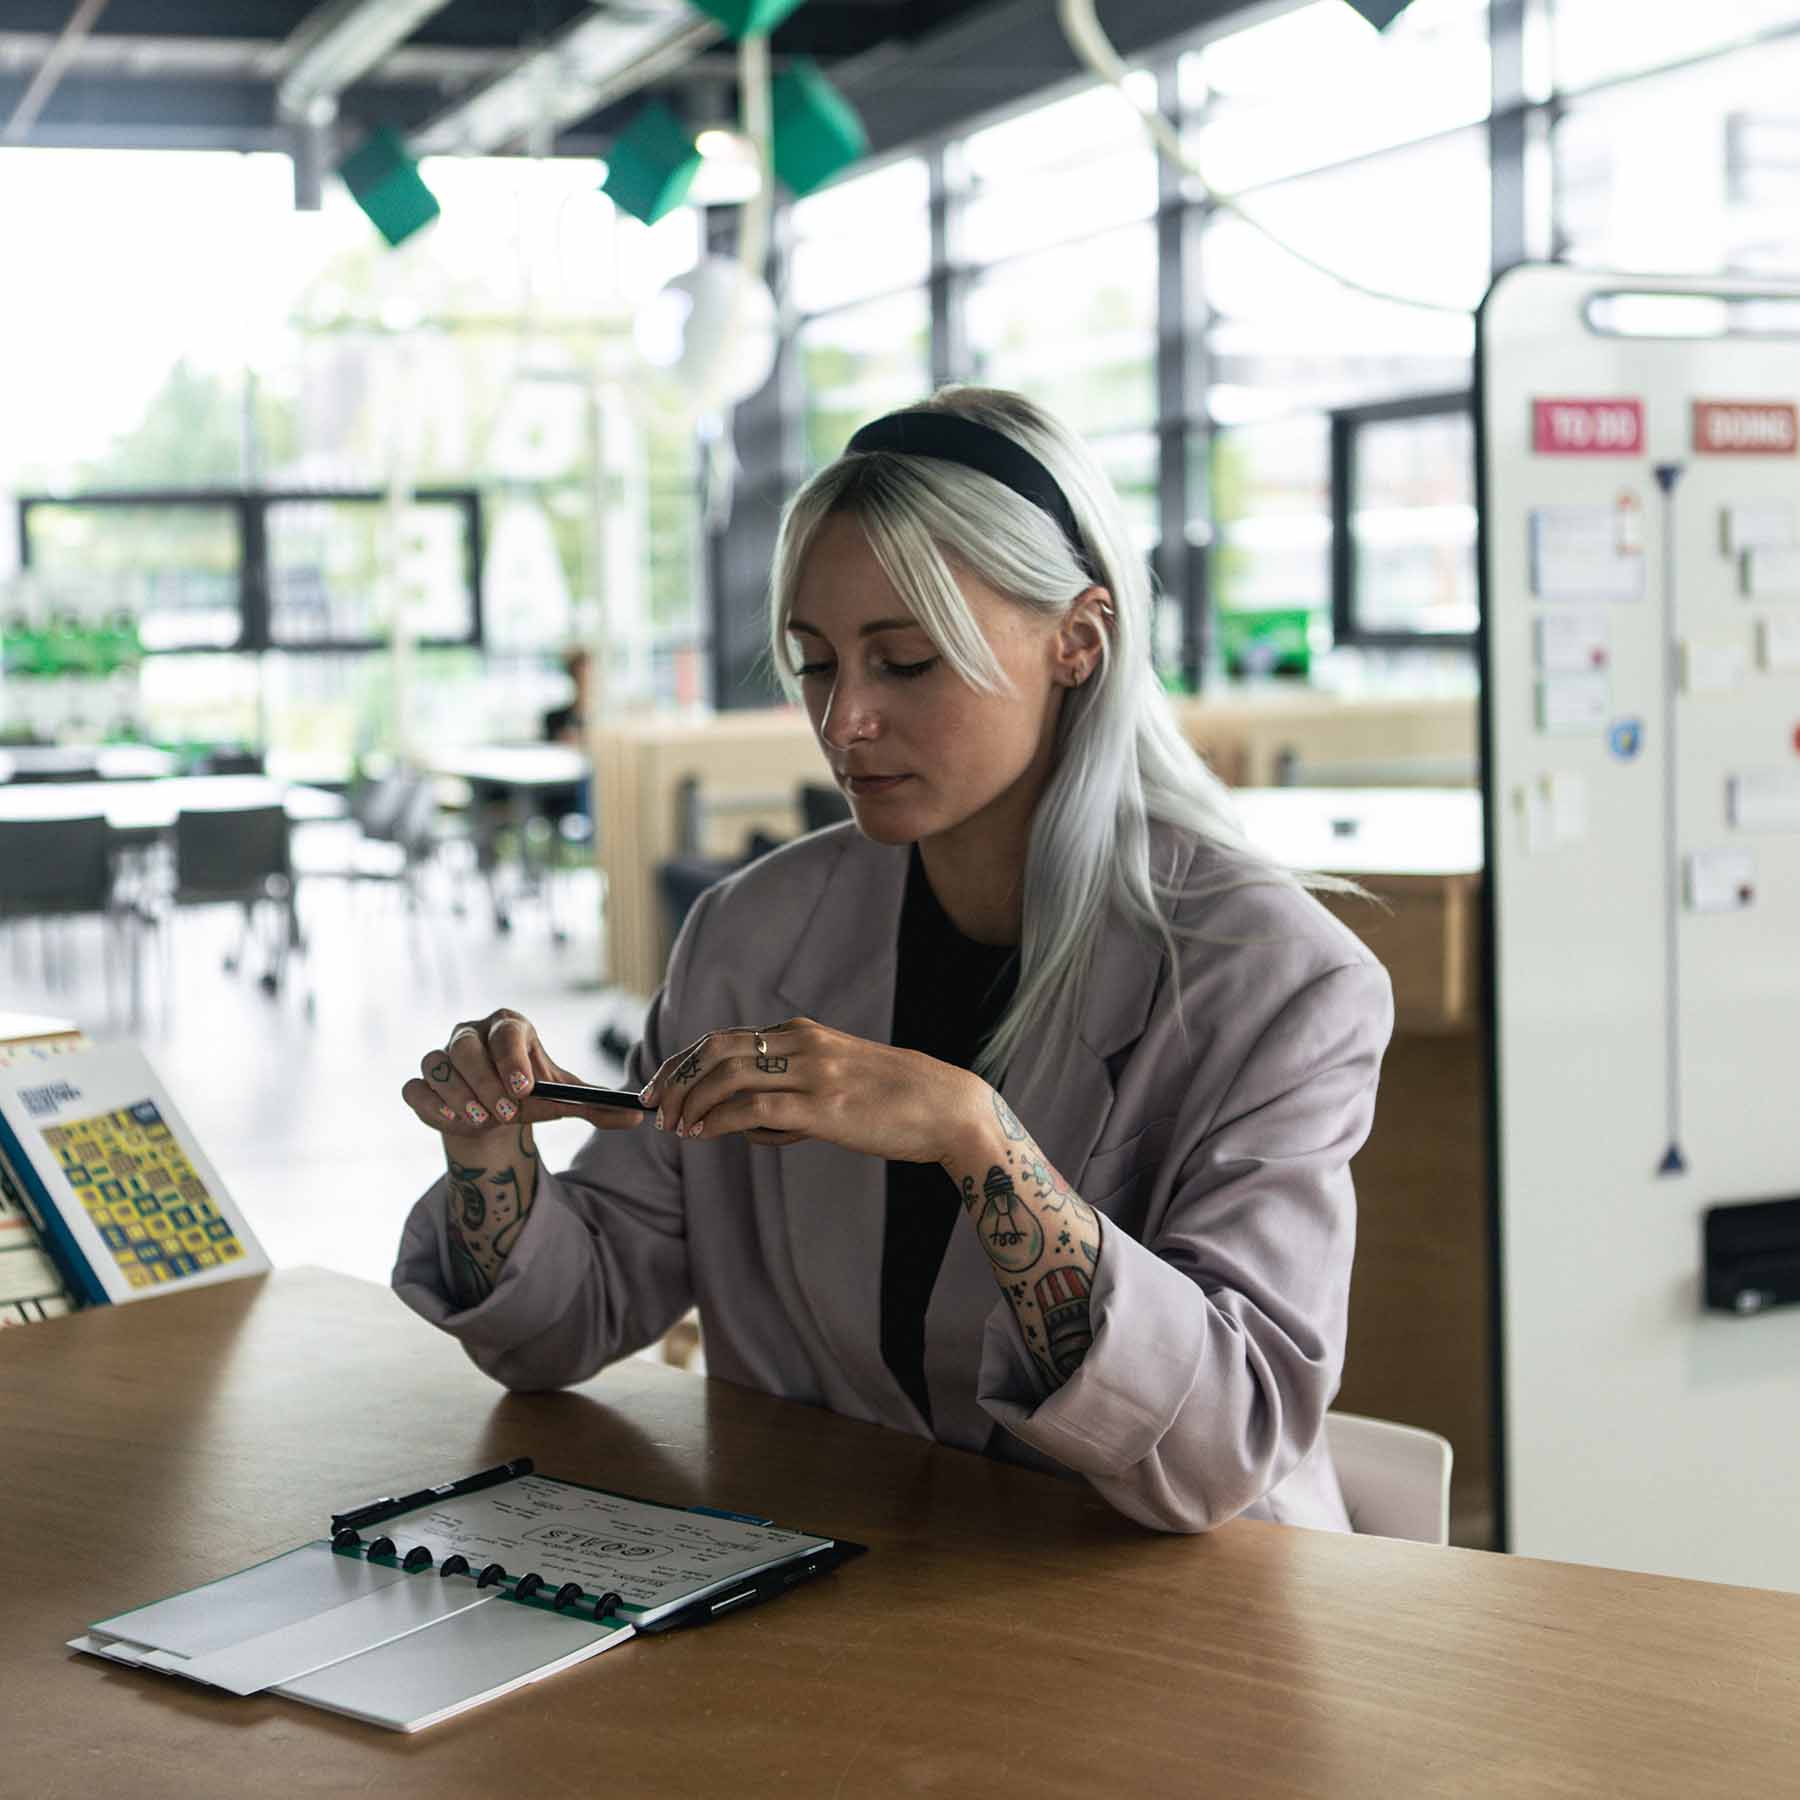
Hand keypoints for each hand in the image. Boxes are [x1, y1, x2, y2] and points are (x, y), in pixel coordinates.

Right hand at [401, 1009, 644, 1138]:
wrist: (494, 1112)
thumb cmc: (531, 1093)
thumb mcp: (565, 1097)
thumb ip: (598, 1105)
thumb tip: (639, 1116)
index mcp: (508, 1026)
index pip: (507, 1032)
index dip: (512, 1058)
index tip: (524, 1088)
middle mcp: (470, 1034)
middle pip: (465, 1047)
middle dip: (484, 1081)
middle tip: (503, 1111)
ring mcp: (441, 1056)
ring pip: (435, 1066)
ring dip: (458, 1095)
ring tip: (481, 1119)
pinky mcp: (421, 1084)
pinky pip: (414, 1089)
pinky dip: (430, 1105)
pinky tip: (451, 1120)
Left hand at [640, 1017, 987, 1164]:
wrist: (947, 1107)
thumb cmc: (895, 1101)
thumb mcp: (838, 1078)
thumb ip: (793, 1091)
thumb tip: (749, 1124)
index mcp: (803, 1033)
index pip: (724, 1039)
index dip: (683, 1062)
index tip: (659, 1086)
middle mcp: (803, 1043)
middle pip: (716, 1050)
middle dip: (675, 1078)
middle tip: (654, 1108)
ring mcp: (814, 1073)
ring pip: (729, 1075)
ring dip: (692, 1102)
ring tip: (677, 1128)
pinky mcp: (825, 1107)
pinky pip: (756, 1108)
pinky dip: (721, 1121)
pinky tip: (706, 1135)